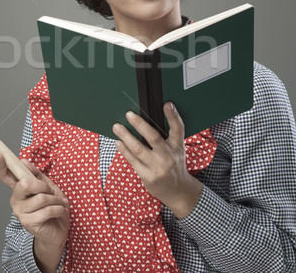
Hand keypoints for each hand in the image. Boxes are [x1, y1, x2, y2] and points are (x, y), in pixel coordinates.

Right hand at [0, 153, 68, 270]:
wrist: (59, 229)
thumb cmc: (53, 205)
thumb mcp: (47, 186)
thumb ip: (36, 174)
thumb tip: (23, 161)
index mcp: (19, 189)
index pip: (5, 176)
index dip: (0, 166)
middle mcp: (15, 200)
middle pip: (24, 184)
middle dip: (43, 186)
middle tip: (51, 191)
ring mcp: (20, 212)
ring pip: (40, 198)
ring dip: (56, 200)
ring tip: (60, 203)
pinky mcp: (28, 223)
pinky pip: (46, 210)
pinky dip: (58, 209)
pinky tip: (60, 211)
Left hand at [112, 102, 202, 218]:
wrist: (178, 191)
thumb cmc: (175, 165)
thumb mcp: (177, 149)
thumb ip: (168, 135)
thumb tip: (148, 118)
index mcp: (178, 146)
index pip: (178, 129)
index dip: (173, 116)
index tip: (167, 104)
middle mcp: (169, 156)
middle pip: (154, 137)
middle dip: (140, 124)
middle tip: (129, 114)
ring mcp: (158, 168)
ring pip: (138, 149)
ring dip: (125, 136)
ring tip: (116, 126)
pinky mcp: (148, 177)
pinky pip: (132, 161)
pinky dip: (124, 150)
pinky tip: (118, 142)